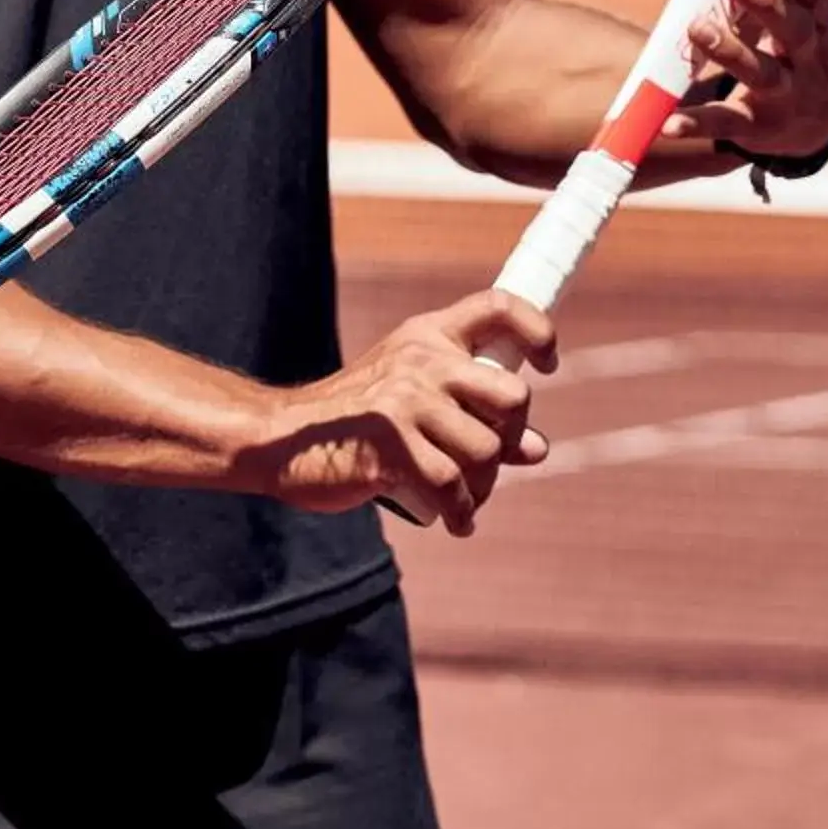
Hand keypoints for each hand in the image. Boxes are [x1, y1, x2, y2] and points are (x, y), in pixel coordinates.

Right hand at [241, 290, 556, 535]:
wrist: (281, 440)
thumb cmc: (353, 422)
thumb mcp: (412, 400)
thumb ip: (474, 417)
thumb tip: (537, 449)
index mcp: (426, 337)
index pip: (499, 307)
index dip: (537, 330)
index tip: (546, 364)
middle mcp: (420, 361)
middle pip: (513, 396)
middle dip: (510, 438)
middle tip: (486, 459)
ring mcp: (405, 402)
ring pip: (487, 451)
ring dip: (484, 487)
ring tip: (463, 498)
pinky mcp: (392, 446)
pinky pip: (453, 487)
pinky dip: (461, 513)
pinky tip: (454, 521)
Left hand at [647, 0, 827, 159]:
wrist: (813, 120)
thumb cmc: (779, 41)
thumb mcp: (760, 2)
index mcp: (816, 21)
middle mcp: (811, 58)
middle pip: (794, 30)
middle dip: (767, 3)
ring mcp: (789, 96)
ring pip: (763, 73)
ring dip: (732, 51)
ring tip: (698, 28)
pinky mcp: (760, 129)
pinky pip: (727, 123)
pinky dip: (698, 123)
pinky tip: (669, 122)